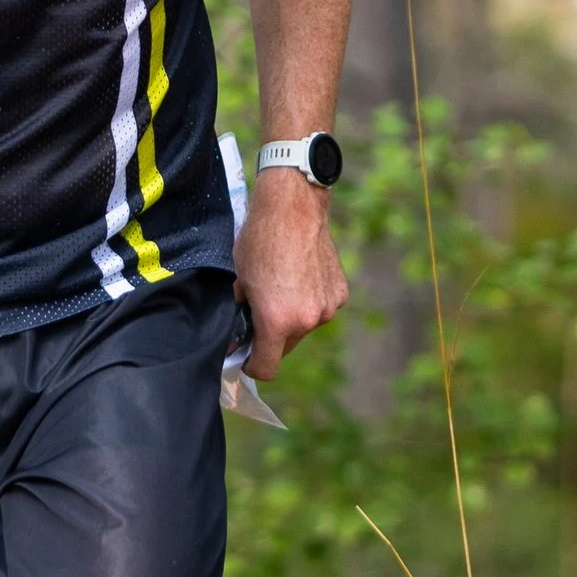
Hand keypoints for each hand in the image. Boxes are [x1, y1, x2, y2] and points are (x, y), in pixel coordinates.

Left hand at [232, 167, 349, 378]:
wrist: (293, 208)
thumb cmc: (259, 241)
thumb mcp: (237, 281)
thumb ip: (238, 314)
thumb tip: (236, 336)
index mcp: (278, 322)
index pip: (266, 368)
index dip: (251, 365)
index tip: (245, 353)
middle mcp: (307, 321)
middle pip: (285, 348)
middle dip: (270, 337)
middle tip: (258, 312)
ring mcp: (328, 308)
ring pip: (304, 328)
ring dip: (292, 318)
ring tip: (281, 287)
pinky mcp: (340, 293)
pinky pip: (320, 308)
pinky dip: (309, 301)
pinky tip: (299, 276)